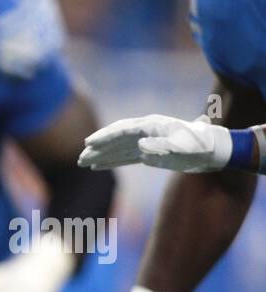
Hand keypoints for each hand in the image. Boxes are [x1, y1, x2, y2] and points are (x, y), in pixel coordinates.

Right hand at [79, 114, 231, 172]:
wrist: (212, 150)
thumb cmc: (199, 146)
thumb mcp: (183, 145)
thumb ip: (162, 145)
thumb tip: (141, 146)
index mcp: (150, 125)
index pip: (121, 130)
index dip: (104, 137)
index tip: (88, 144)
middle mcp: (145, 131)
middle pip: (115, 138)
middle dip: (97, 147)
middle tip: (80, 156)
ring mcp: (145, 141)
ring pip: (117, 148)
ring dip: (100, 155)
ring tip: (83, 162)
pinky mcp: (147, 152)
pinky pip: (124, 157)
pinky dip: (111, 161)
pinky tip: (99, 166)